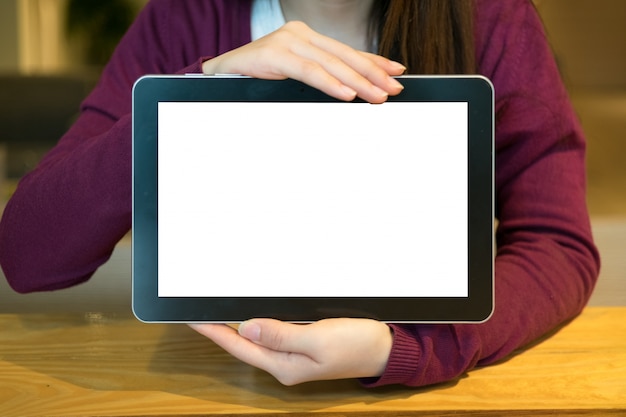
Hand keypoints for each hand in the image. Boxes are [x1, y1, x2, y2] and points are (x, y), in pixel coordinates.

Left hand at [189, 318, 392, 385]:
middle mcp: (284, 364)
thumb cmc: (356, 344)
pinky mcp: (302, 344)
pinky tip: (252, 313)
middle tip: (199, 311)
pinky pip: (273, 332)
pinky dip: (258, 321)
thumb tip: (246, 329)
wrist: (384, 348)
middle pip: (244, 344)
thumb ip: (280, 335)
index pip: (240, 347)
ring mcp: (293, 355)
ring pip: (257, 338)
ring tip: (217, 311)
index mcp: (284, 366)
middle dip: (221, 328)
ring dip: (237, 325)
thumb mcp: (317, 340)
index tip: (194, 318)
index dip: (215, 332)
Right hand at [202, 21, 405, 103]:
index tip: (396, 72)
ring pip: (330, 64)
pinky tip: (347, 94)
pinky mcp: (273, 54)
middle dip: (372, 74)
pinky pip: (308, 71)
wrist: (218, 77)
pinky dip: (330, 84)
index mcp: (306, 38)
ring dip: (357, 82)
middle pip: (343, 56)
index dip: (373, 62)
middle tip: (394, 89)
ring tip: (377, 96)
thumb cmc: (256, 80)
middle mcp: (299, 34)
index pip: (346, 52)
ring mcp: (286, 41)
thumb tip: (353, 91)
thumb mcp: (294, 78)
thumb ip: (320, 79)